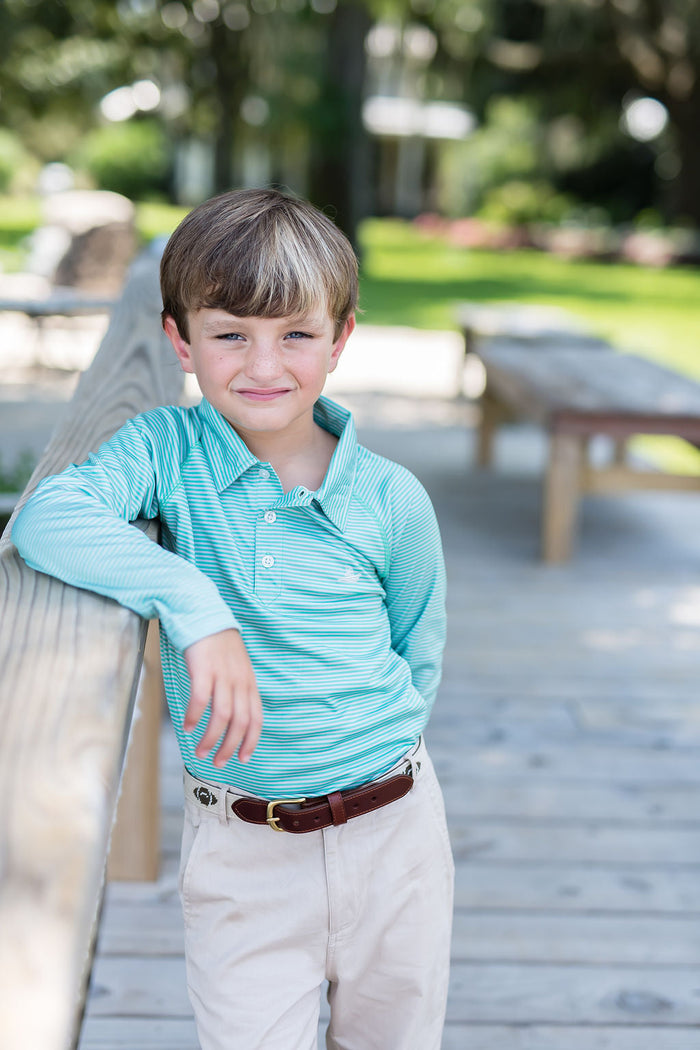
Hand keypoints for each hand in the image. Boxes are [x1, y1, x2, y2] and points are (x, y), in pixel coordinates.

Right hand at [183, 629, 261, 766]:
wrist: (204, 616)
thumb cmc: (218, 646)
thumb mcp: (236, 668)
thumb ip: (238, 690)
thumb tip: (233, 718)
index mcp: (249, 683)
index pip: (256, 718)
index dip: (251, 741)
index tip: (243, 759)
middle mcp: (239, 681)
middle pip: (240, 722)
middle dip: (229, 748)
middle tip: (217, 763)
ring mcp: (222, 675)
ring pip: (222, 715)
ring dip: (211, 738)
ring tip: (200, 751)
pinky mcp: (203, 668)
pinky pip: (200, 698)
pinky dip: (194, 716)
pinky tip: (187, 727)